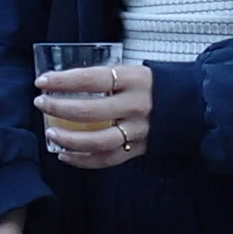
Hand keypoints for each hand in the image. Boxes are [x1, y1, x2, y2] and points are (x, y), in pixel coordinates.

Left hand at [35, 61, 153, 170]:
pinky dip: (83, 160)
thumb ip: (105, 78)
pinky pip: (107, 159)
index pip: (92, 79)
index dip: (63, 81)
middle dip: (59, 108)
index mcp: (134, 80)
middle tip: (41, 103)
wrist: (191, 105)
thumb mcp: (132, 73)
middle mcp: (137, 106)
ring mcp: (139, 131)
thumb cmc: (151, 85)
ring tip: (50, 134)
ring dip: (68, 140)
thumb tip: (62, 82)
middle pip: (90, 111)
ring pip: (98, 141)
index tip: (42, 81)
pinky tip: (64, 155)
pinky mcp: (139, 149)